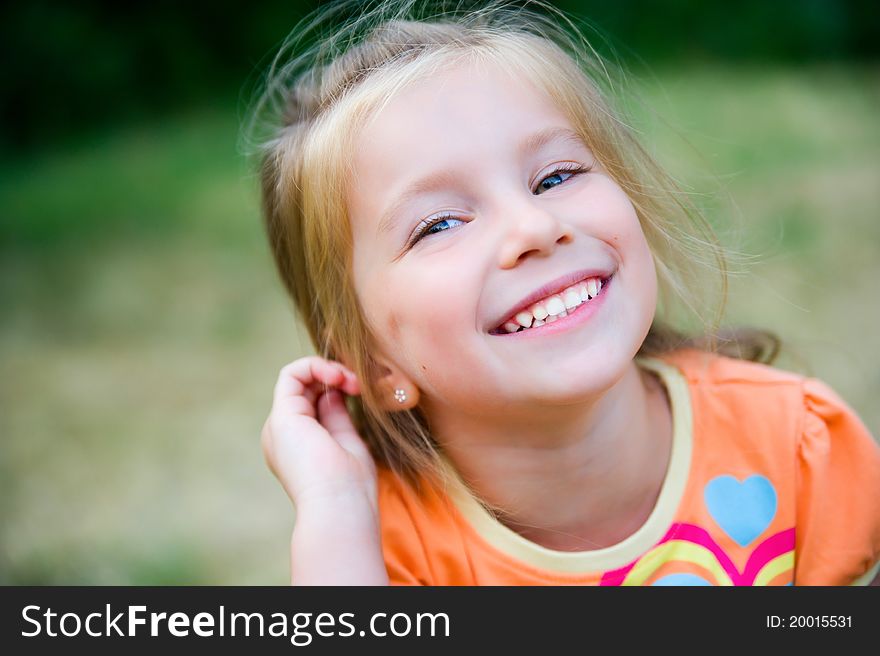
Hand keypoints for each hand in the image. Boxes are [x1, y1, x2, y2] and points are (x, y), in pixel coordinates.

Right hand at [261, 356, 376, 513]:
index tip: (360, 391)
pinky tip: (337, 376)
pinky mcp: (281, 417)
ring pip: (296, 378)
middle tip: (359, 384)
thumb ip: (337, 416)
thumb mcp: (347, 442)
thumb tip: (335, 392)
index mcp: (298, 446)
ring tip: (351, 380)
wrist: (338, 507)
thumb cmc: (350, 486)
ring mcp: (279, 426)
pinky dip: (316, 366)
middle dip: (335, 377)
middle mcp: (283, 435)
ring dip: (328, 370)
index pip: (314, 403)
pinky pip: (291, 374)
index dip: (337, 389)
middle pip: (305, 389)